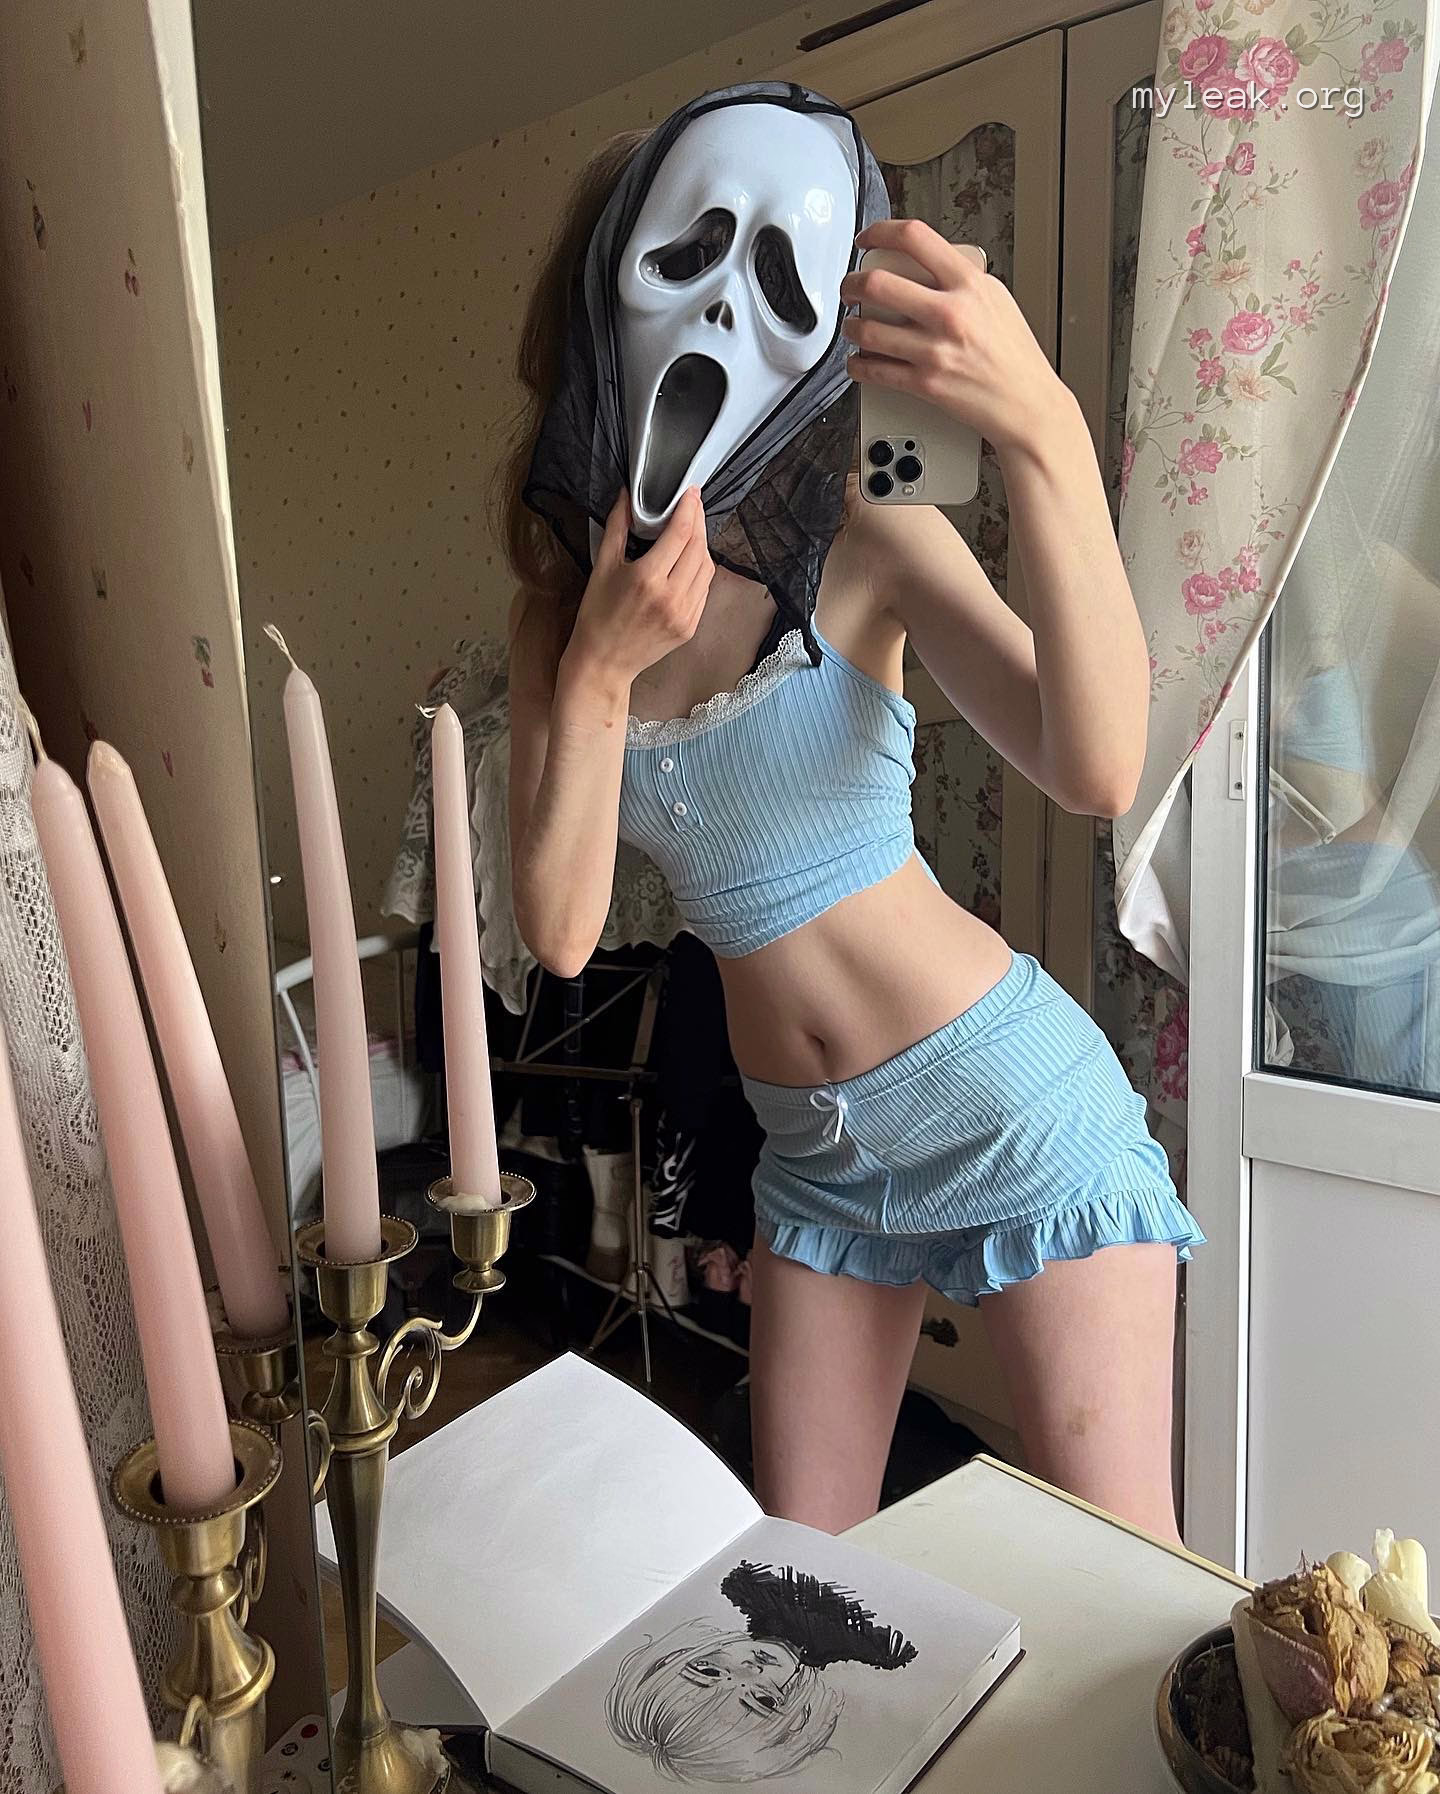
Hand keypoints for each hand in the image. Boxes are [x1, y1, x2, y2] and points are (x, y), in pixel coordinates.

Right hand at [566, 487, 713, 687]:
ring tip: (691, 532)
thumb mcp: (602, 567)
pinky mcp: (690, 626)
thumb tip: (625, 497)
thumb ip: (617, 527)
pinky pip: (704, 590)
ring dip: (702, 545)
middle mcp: (671, 597)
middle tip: (693, 506)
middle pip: (699, 547)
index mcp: (648, 579)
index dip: (690, 508)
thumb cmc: (597, 616)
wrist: (603, 662)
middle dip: (699, 521)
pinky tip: (689, 561)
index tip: (691, 493)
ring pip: (707, 568)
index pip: (681, 533)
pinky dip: (700, 570)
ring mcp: (684, 614)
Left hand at [840, 218, 1074, 455]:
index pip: (915, 238)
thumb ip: (961, 279)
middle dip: (851, 284)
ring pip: (866, 329)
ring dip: (849, 327)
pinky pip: (873, 370)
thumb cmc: (1014, 355)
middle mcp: (949, 313)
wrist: (1026, 403)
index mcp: (968, 284)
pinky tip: (859, 360)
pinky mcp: (924, 384)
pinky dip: (857, 364)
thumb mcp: (996, 299)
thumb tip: (927, 266)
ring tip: (852, 326)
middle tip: (849, 289)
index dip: (880, 232)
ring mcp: (934, 350)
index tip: (867, 241)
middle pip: (877, 283)